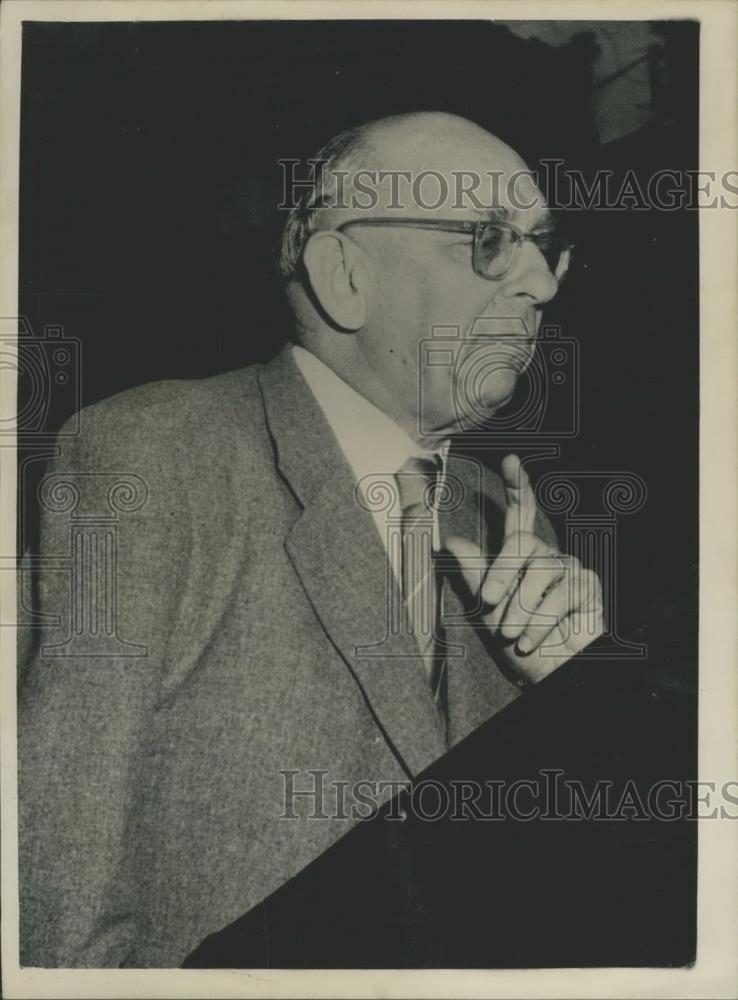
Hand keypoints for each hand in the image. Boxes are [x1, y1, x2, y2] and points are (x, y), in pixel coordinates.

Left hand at [445, 455, 603, 683]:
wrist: (550, 672)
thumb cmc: (517, 640)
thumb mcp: (488, 609)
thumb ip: (474, 573)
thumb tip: (448, 541)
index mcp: (521, 555)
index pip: (520, 512)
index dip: (517, 485)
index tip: (510, 460)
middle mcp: (547, 555)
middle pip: (523, 542)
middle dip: (501, 574)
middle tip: (488, 604)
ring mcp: (569, 569)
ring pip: (540, 570)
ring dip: (519, 607)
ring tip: (511, 633)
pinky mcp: (587, 587)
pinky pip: (559, 596)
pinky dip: (538, 623)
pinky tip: (529, 640)